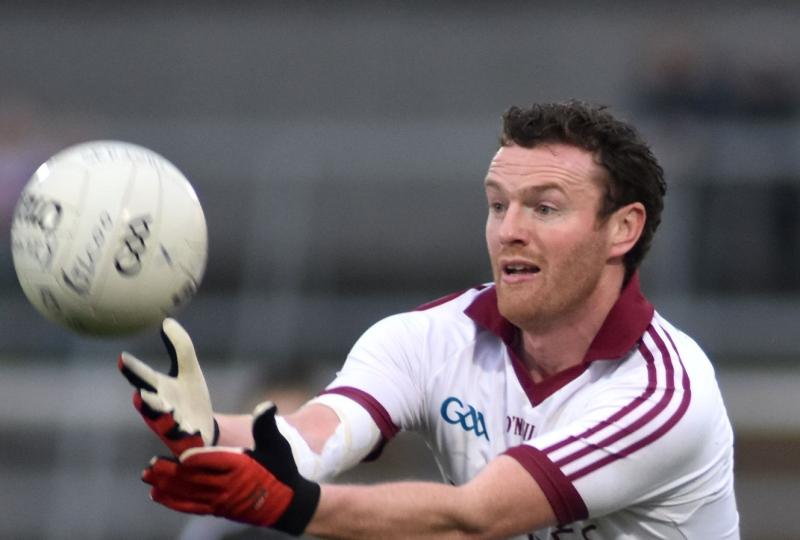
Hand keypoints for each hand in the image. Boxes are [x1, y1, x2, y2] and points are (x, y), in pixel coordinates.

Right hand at [119, 318, 217, 455]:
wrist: (203, 430)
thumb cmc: (189, 398)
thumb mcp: (189, 370)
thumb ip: (180, 347)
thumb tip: (167, 321)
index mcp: (159, 390)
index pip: (143, 377)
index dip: (133, 369)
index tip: (123, 358)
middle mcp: (161, 408)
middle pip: (150, 404)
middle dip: (147, 399)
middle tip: (143, 393)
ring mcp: (173, 426)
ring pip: (164, 423)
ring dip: (165, 418)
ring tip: (169, 410)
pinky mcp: (186, 439)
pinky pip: (184, 439)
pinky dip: (186, 436)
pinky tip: (192, 431)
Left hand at [143, 402, 320, 535]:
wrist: (288, 503)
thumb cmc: (282, 469)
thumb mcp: (277, 445)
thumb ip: (266, 425)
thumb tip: (266, 405)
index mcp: (241, 466)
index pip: (213, 462)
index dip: (195, 459)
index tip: (180, 454)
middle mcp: (228, 485)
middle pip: (194, 479)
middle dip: (170, 472)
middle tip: (150, 464)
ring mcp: (222, 500)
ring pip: (189, 493)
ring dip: (167, 485)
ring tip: (148, 476)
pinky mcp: (218, 509)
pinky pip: (191, 506)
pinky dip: (173, 501)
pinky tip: (158, 495)